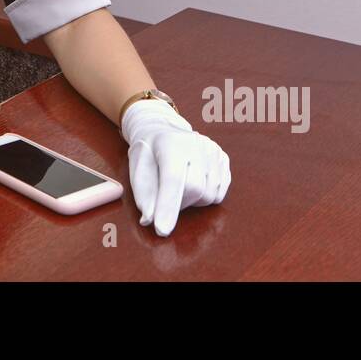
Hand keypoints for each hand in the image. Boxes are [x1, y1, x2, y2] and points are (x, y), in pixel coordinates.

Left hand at [121, 99, 229, 236]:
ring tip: (178, 186)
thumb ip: (143, 194)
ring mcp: (213, 150)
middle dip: (178, 204)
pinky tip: (193, 182)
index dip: (168, 207)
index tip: (163, 230)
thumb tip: (149, 220)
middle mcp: (196, 144)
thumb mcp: (137, 168)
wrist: (162, 129)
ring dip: (191, 201)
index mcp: (171, 144)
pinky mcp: (223, 158)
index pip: (173, 179)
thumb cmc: (148, 152)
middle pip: (195, 190)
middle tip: (165, 198)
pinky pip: (219, 193)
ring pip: (209, 195)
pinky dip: (205, 197)